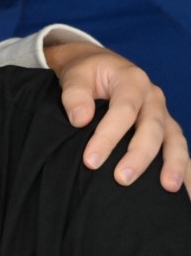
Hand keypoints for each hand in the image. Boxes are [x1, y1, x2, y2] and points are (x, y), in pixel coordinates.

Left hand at [46, 42, 188, 194]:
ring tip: (169, 188)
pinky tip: (186, 189)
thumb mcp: (75, 75)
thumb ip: (74, 95)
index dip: (108, 136)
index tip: (90, 161)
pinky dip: (185, 167)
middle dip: (139, 156)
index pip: (123, 110)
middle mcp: (153, 97)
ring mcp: (162, 113)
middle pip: (152, 128)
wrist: (101, 67)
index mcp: (132, 80)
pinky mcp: (165, 127)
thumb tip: (80, 119)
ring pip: (174, 139)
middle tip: (121, 179)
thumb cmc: (87, 73)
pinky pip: (178, 147)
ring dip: (173, 164)